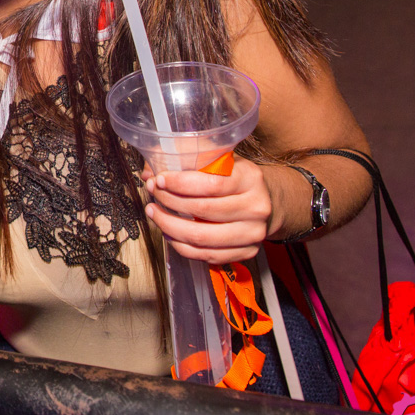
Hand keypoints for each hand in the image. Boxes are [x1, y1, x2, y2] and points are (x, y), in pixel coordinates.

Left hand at [141, 159, 272, 263]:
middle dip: (169, 202)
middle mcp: (256, 207)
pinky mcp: (246, 252)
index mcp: (250, 179)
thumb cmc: (234, 178)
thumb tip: (149, 171)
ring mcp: (253, 233)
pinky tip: (169, 232)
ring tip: (154, 213)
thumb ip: (185, 160)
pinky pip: (205, 255)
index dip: (179, 183)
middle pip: (203, 210)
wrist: (265, 201)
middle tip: (153, 194)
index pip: (211, 184)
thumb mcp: (218, 160)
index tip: (159, 180)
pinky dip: (181, 245)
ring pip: (201, 237)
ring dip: (169, 226)